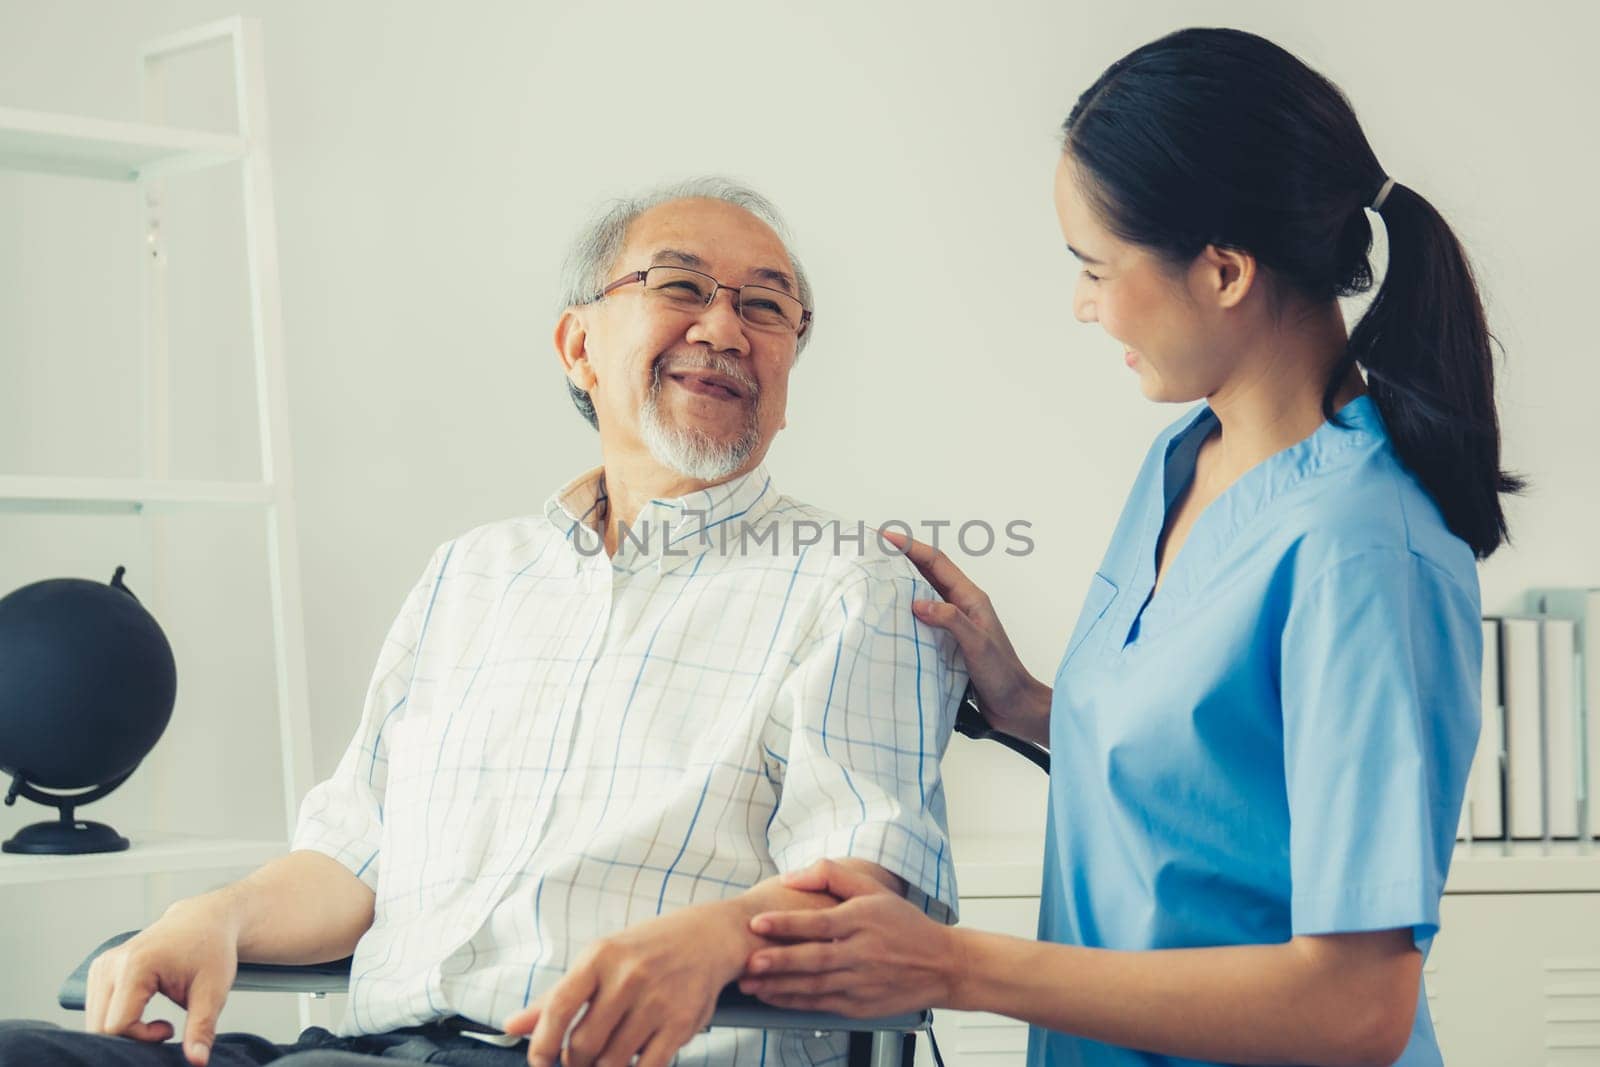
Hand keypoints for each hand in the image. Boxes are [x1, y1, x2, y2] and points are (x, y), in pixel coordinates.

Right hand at [83, 895, 239, 1065]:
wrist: (203, 920)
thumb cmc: (211, 950)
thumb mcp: (213, 990)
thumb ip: (201, 1028)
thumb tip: (197, 1063)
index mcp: (135, 965)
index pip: (117, 1025)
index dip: (142, 1039)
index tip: (170, 1030)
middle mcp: (110, 964)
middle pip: (100, 1027)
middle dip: (130, 1039)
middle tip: (164, 1029)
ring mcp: (101, 966)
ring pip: (95, 1022)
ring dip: (123, 1030)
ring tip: (155, 1019)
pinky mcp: (99, 971)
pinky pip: (96, 1010)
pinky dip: (115, 1020)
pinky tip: (141, 1010)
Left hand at [503, 902, 748, 1066]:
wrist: (707, 936)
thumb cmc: (646, 950)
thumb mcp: (599, 960)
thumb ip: (556, 997)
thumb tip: (512, 1025)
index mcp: (600, 956)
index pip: (558, 1007)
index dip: (541, 1044)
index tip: (539, 1062)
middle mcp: (628, 976)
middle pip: (583, 1045)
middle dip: (574, 1064)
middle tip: (578, 1062)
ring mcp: (657, 1000)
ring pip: (613, 1062)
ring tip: (605, 1059)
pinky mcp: (681, 1022)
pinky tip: (631, 1062)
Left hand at [738, 859, 962, 1017]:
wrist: (943, 964)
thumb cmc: (904, 924)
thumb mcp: (875, 889)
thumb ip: (831, 875)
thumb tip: (790, 877)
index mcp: (863, 920)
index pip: (820, 922)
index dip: (787, 923)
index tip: (757, 922)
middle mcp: (862, 952)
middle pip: (814, 958)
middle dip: (778, 961)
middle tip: (748, 962)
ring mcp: (861, 982)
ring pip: (814, 986)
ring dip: (779, 986)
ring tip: (749, 984)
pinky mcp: (860, 1005)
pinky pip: (821, 1004)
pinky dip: (795, 1002)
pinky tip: (773, 997)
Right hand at [881, 529, 1048, 741]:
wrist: (1013, 705)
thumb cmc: (1002, 674)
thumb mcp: (977, 643)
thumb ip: (951, 620)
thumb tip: (918, 603)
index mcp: (971, 598)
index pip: (937, 563)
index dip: (912, 547)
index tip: (887, 538)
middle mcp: (962, 606)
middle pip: (928, 573)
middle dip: (902, 559)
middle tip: (874, 553)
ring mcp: (954, 623)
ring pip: (923, 595)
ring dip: (902, 584)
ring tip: (875, 579)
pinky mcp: (947, 641)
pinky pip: (923, 619)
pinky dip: (905, 612)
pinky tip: (890, 617)